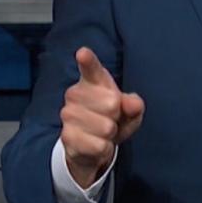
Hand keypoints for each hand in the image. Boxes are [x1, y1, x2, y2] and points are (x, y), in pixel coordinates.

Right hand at [60, 47, 144, 187]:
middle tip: (110, 119)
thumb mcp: (129, 111)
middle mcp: (75, 93)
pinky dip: (104, 149)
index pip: (91, 68)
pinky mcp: (67, 136)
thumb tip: (133, 103)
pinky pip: (99, 146)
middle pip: (112, 104)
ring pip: (106, 127)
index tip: (83, 53)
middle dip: (117, 116)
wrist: (90, 147)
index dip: (88, 60)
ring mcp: (68, 114)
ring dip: (111, 135)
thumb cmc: (112, 119)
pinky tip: (97, 145)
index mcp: (92, 81)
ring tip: (102, 133)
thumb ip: (134, 104)